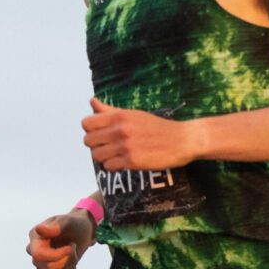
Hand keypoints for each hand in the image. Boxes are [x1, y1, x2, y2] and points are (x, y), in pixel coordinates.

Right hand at [27, 211, 94, 268]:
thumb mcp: (68, 222)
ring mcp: (40, 263)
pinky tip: (71, 259)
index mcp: (34, 237)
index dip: (56, 255)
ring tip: (72, 251)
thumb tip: (38, 230)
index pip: (38, 255)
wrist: (82, 231)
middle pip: (47, 266)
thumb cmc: (74, 224)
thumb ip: (55, 227)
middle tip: (73, 246)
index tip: (71, 247)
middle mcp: (33, 251)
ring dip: (70, 263)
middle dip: (66, 258)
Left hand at [81, 97, 203, 170]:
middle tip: (108, 147)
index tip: (101, 134)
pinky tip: (123, 163)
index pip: (86, 123)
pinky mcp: (132, 161)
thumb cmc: (157, 127)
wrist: (182, 140)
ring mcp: (125, 146)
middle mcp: (120, 129)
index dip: (91, 130)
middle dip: (96, 145)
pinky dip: (113, 167)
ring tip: (116, 155)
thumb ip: (110, 111)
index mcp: (119, 116)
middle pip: (88, 141)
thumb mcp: (133, 115)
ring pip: (97, 155)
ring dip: (104, 157)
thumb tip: (92, 102)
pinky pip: (109, 167)